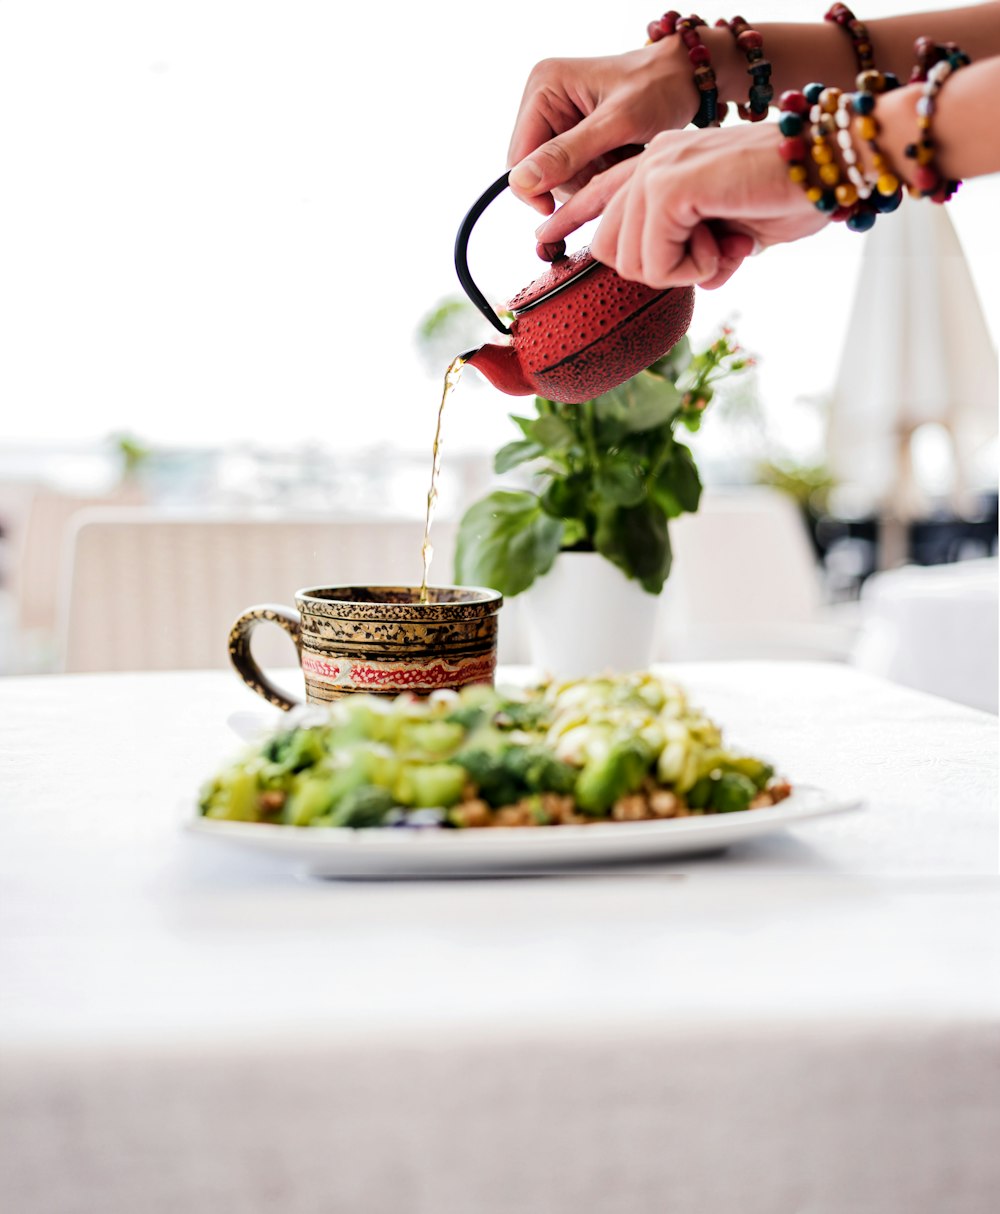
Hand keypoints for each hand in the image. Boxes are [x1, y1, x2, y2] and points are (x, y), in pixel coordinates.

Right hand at [506, 41, 700, 215]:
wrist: (686, 79)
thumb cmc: (658, 89)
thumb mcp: (615, 124)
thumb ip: (567, 154)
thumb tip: (521, 182)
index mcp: (543, 87)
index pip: (518, 157)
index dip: (535, 189)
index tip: (562, 211)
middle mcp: (543, 100)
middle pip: (536, 170)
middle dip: (570, 180)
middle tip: (609, 168)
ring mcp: (557, 117)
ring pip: (555, 176)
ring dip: (586, 179)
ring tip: (618, 158)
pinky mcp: (572, 133)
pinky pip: (572, 172)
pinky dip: (594, 174)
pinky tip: (616, 158)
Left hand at [535, 124, 829, 289]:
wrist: (834, 164)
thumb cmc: (797, 192)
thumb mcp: (737, 232)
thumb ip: (704, 250)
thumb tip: (696, 278)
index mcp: (664, 162)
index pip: (600, 193)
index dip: (571, 219)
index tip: (543, 241)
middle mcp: (654, 159)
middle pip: (609, 247)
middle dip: (658, 271)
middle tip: (712, 257)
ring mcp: (658, 168)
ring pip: (628, 259)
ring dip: (677, 272)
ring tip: (722, 248)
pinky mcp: (671, 186)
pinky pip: (652, 257)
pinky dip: (688, 268)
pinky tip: (721, 247)